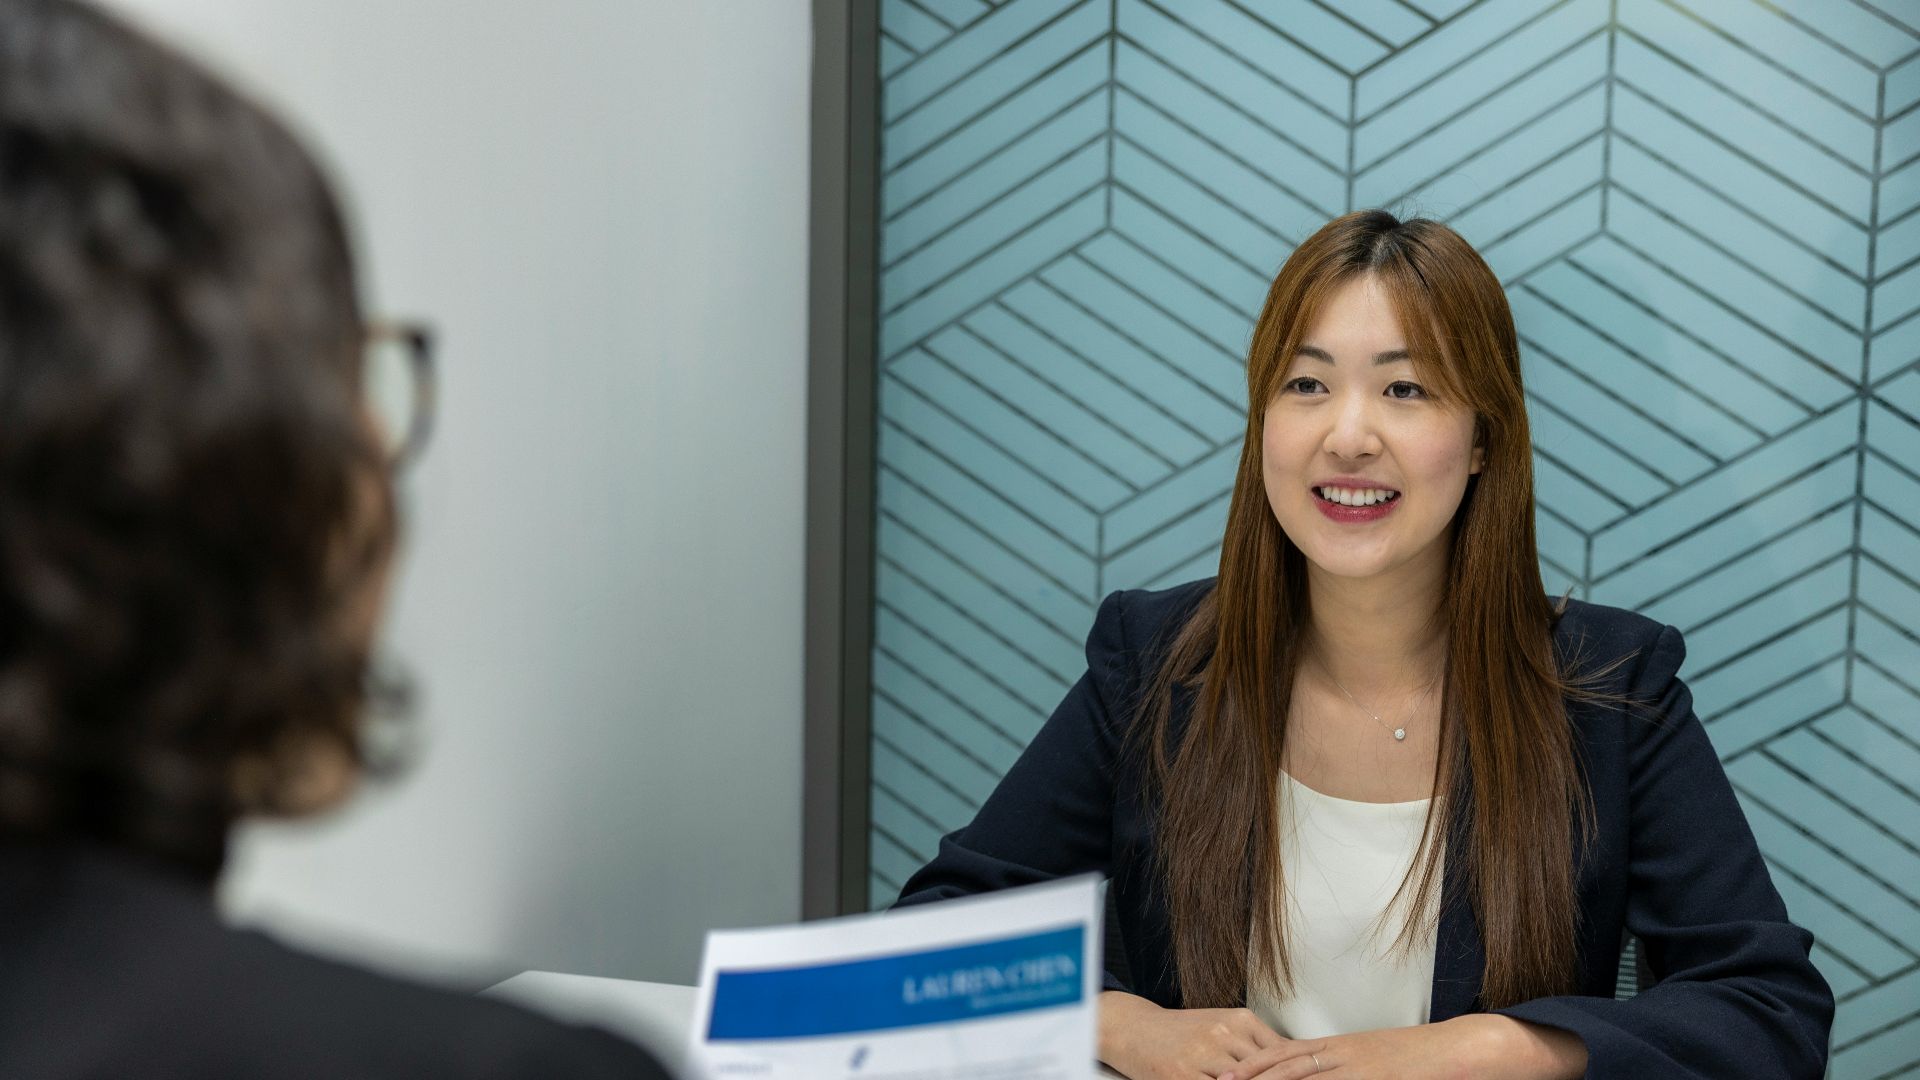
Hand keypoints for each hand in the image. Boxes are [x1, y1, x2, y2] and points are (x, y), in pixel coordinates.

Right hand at [1098, 992, 1299, 1079]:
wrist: (1133, 1028)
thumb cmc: (1179, 1031)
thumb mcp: (1220, 1025)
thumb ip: (1253, 1042)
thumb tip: (1291, 1055)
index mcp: (1238, 1019)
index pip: (1282, 1050)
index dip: (1302, 1067)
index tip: (1321, 1073)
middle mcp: (1224, 1034)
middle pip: (1268, 1068)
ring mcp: (1203, 1055)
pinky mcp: (1183, 1076)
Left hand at [1220, 1015, 1586, 1079]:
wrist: (1460, 1050)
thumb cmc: (1420, 1060)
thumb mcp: (1376, 1062)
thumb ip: (1348, 1070)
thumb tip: (1321, 1077)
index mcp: (1342, 1047)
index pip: (1287, 1053)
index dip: (1256, 1064)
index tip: (1228, 1074)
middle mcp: (1344, 1054)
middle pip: (1288, 1065)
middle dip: (1252, 1076)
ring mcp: (1360, 1068)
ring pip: (1306, 1078)